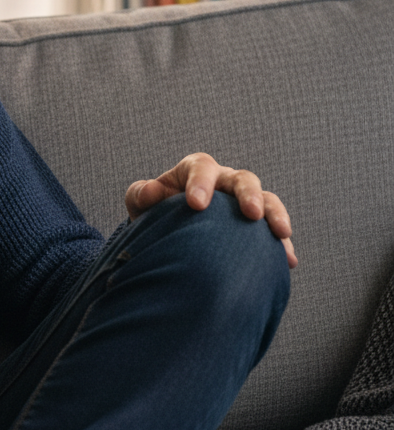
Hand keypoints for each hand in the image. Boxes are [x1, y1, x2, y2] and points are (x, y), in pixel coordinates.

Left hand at [125, 152, 296, 268]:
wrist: (168, 233)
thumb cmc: (153, 211)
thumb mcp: (141, 201)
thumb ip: (142, 194)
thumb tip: (152, 191)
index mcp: (195, 170)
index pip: (202, 167)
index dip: (201, 183)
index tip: (195, 205)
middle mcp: (223, 181)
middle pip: (241, 179)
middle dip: (248, 194)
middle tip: (250, 213)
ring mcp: (242, 201)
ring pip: (266, 200)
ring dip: (275, 214)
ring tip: (281, 233)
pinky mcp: (255, 225)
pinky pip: (273, 231)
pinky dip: (282, 245)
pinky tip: (288, 261)